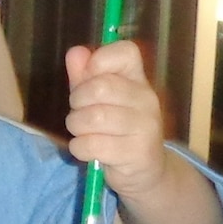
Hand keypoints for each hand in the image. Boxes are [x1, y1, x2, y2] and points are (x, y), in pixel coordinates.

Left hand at [64, 41, 165, 198]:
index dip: (99, 60)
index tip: (89, 77)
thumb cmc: (114, 129)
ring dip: (76, 126)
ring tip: (82, 131)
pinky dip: (79, 148)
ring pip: (93, 118)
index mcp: (138, 79)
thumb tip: (75, 53)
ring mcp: (146, 126)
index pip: (126, 51)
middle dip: (77, 101)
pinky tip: (87, 150)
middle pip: (99, 87)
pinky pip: (91, 145)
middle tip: (79, 111)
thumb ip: (84, 76)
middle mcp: (147, 99)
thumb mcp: (96, 99)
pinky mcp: (137, 153)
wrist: (143, 172)